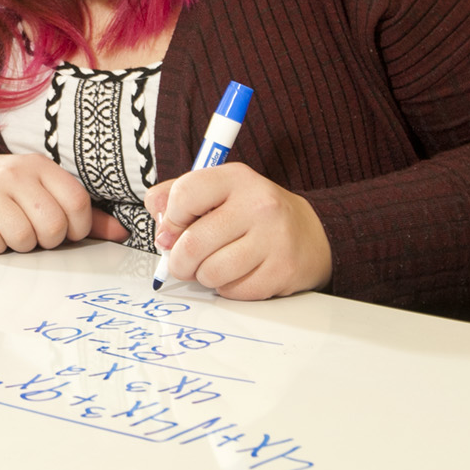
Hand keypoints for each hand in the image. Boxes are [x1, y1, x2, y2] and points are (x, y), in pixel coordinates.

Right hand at [0, 154, 118, 253]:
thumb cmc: (7, 192)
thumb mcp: (44, 191)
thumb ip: (83, 213)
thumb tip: (121, 233)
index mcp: (41, 167)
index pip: (77, 202)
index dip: (77, 228)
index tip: (66, 232)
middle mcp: (15, 173)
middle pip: (52, 225)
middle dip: (47, 240)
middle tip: (34, 234)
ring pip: (22, 238)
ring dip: (19, 246)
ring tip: (10, 231)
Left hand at [145, 163, 331, 299]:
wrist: (311, 234)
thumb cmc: (251, 214)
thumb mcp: (217, 191)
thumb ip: (177, 196)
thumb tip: (158, 223)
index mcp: (236, 178)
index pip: (184, 196)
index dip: (170, 219)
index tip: (173, 229)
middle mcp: (258, 204)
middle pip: (193, 243)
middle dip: (179, 260)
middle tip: (183, 261)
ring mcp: (274, 238)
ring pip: (211, 272)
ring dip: (204, 276)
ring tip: (215, 265)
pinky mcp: (282, 270)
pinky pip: (233, 291)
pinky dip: (227, 288)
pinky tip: (238, 274)